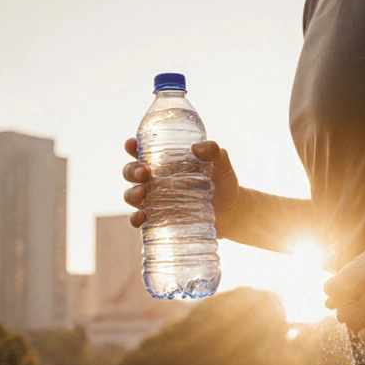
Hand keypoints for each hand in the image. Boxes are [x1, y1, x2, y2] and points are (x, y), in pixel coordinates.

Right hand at [121, 138, 240, 231]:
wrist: (233, 213)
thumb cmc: (224, 185)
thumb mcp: (222, 166)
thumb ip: (215, 152)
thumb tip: (197, 148)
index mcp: (166, 163)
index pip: (143, 151)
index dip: (132, 147)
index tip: (132, 144)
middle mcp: (156, 181)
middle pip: (132, 172)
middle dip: (132, 171)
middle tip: (144, 172)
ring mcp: (156, 201)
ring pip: (132, 195)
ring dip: (131, 193)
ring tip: (142, 193)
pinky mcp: (160, 219)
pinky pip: (140, 219)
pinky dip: (136, 218)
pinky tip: (141, 216)